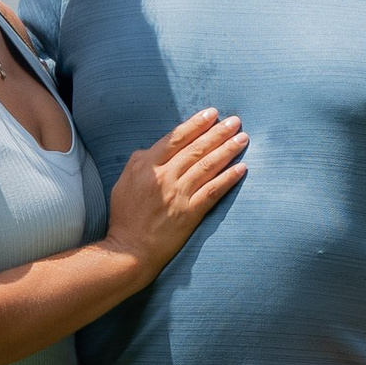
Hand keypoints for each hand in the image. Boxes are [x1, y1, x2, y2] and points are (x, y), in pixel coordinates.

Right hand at [101, 107, 248, 278]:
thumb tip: (153, 148)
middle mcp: (163, 177)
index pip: (175, 138)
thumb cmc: (125, 216)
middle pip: (196, 149)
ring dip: (227, 150)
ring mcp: (178, 195)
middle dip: (218, 132)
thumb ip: (139, 162)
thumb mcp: (123, 182)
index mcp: (146, 166)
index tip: (212, 113)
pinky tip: (241, 168)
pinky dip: (228, 178)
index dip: (196, 124)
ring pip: (207, 166)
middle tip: (235, 121)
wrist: (130, 250)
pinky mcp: (189, 213)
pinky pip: (213, 191)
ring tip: (242, 138)